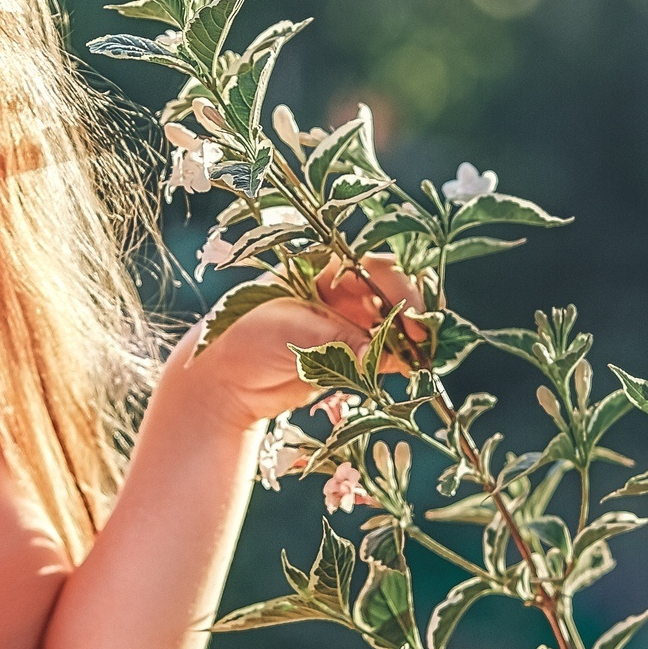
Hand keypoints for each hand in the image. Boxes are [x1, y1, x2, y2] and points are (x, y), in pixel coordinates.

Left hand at [172, 252, 430, 429]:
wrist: (226, 381)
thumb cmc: (246, 339)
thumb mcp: (288, 330)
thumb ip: (334, 340)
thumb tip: (375, 355)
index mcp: (324, 268)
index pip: (374, 268)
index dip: (398, 289)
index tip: (410, 316)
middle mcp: (342, 292)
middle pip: (391, 295)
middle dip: (410, 315)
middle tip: (421, 342)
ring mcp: (348, 324)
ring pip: (393, 326)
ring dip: (409, 342)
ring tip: (419, 361)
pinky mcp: (351, 355)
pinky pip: (384, 355)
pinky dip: (398, 363)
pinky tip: (408, 373)